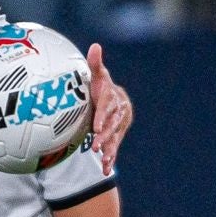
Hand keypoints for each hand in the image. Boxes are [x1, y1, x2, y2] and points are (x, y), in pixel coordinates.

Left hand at [87, 44, 130, 174]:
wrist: (114, 100)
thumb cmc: (101, 87)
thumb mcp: (98, 76)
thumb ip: (95, 64)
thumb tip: (95, 46)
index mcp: (114, 98)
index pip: (109, 107)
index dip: (103, 116)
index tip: (96, 126)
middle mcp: (120, 113)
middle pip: (113, 125)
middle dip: (106, 136)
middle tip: (96, 145)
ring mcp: (119, 126)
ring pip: (115, 139)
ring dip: (110, 150)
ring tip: (103, 160)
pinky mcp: (117, 137)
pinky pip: (115, 148)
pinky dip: (111, 158)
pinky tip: (105, 170)